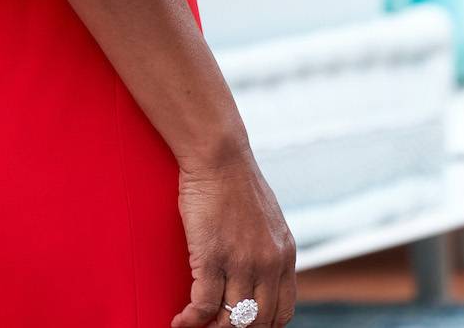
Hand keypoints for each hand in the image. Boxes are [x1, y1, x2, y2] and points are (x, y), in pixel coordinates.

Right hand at [172, 146, 295, 327]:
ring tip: (195, 325)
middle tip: (215, 326)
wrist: (218, 154)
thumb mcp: (266, 218)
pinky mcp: (211, 258)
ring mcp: (241, 263)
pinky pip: (203, 306)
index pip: (282, 312)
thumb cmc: (234, 179)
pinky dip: (190, 320)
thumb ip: (268, 246)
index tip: (243, 324)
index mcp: (284, 254)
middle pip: (258, 322)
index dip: (263, 326)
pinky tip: (179, 321)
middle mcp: (268, 264)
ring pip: (231, 320)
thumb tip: (259, 269)